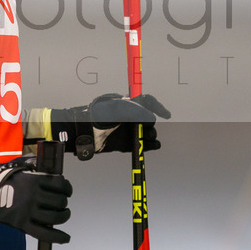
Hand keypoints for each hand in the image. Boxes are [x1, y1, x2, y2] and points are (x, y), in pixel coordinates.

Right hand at [0, 157, 72, 242]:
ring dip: (64, 216)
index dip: (67, 188)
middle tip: (62, 203)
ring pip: (56, 217)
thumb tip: (46, 164)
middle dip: (64, 202)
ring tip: (63, 214)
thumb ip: (34, 165)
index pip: (60, 184)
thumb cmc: (1, 179)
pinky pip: (44, 233)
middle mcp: (34, 196)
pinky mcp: (23, 224)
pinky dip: (58, 237)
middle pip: (60, 201)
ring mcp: (28, 211)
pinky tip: (66, 238)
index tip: (67, 190)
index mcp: (34, 180)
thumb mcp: (19, 166)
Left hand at [57, 93, 171, 160]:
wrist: (84, 131)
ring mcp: (126, 131)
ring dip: (151, 136)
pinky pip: (140, 145)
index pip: (147, 102)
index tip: (166, 115)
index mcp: (127, 105)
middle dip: (151, 125)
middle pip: (148, 120)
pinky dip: (148, 146)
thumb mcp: (119, 109)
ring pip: (145, 134)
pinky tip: (153, 146)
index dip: (157, 107)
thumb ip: (137, 111)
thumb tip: (151, 119)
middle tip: (147, 130)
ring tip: (150, 139)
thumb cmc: (99, 115)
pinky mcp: (123, 144)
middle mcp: (128, 118)